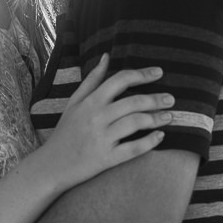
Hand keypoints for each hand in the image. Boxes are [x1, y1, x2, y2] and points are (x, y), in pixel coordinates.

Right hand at [34, 54, 172, 191]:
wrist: (51, 165)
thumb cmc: (65, 132)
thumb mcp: (74, 103)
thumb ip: (92, 80)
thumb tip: (106, 57)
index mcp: (90, 102)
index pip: (120, 80)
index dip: (142, 74)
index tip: (159, 73)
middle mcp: (97, 117)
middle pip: (133, 101)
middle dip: (156, 99)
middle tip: (171, 99)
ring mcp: (102, 138)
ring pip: (136, 123)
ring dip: (157, 118)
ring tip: (170, 117)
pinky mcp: (107, 158)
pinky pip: (133, 149)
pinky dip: (149, 142)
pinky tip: (160, 137)